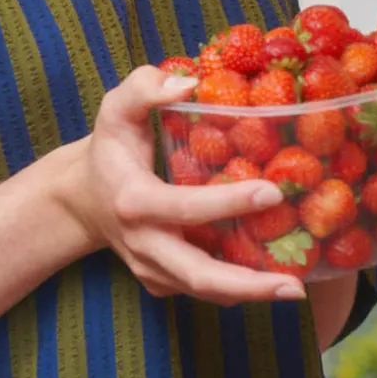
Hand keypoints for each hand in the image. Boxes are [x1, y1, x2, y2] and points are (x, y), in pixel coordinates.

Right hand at [70, 66, 307, 304]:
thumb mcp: (115, 109)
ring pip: (202, 291)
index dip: (230, 202)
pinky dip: (234, 289)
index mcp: (134, 201)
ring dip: (249, 294)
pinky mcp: (160, 282)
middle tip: (295, 286)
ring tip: (294, 288)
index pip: (185, 207)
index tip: (273, 192)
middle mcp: (142, 243)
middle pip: (198, 275)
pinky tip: (269, 278)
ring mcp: (150, 268)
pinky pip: (200, 290)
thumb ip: (145, 87)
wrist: (80, 199)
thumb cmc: (108, 148)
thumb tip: (191, 83)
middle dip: (248, 284)